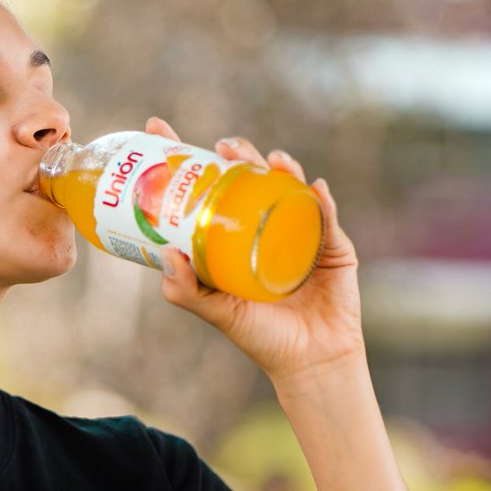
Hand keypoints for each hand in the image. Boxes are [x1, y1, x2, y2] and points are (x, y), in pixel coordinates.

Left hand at [143, 116, 365, 385]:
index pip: (203, 188)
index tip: (157, 128)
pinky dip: (320, 200)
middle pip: (246, 178)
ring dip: (278, 167)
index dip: (183, 157)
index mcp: (231, 238)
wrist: (310, 361)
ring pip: (287, 187)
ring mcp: (299, 231)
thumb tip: (165, 254)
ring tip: (267, 159)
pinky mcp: (333, 246)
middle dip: (235, 153)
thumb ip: (186, 291)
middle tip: (221, 145)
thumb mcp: (216, 311)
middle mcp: (262, 227)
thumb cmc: (260, 337)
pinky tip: (312, 187)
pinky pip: (326, 217)